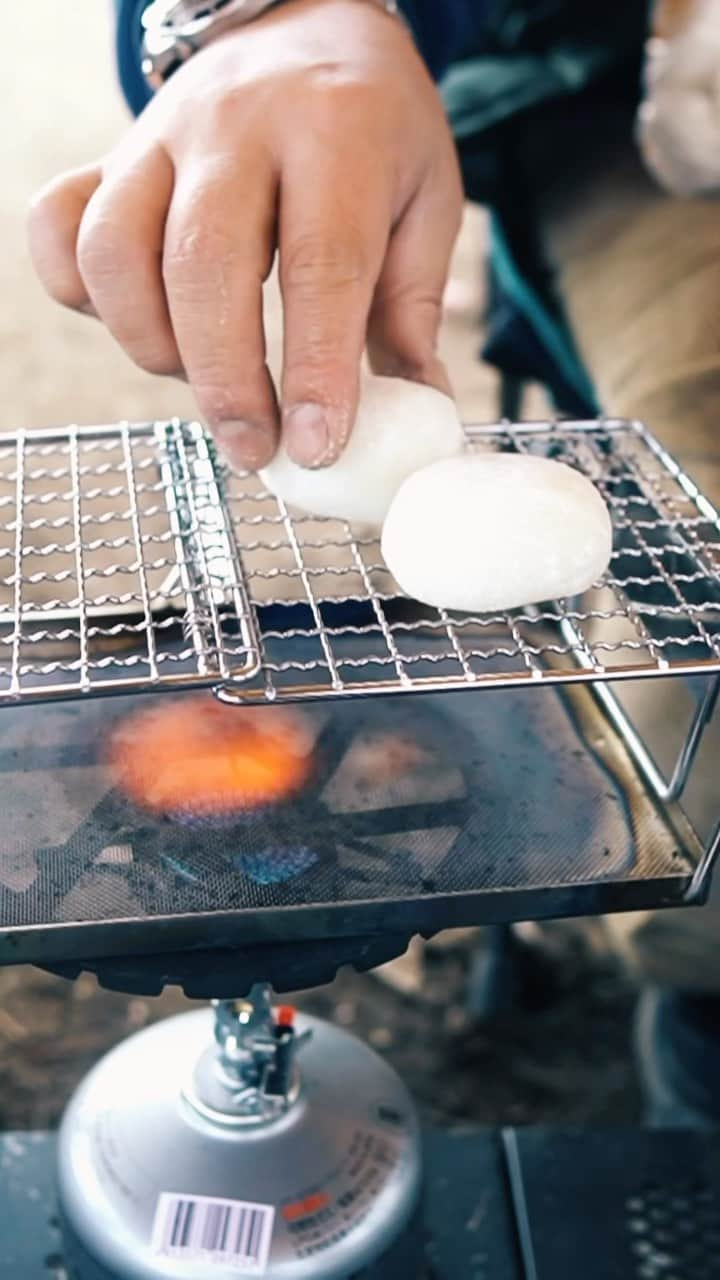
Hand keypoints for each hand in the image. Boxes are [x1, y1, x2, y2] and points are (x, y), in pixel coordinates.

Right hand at [28, 0, 462, 469]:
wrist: (306, 25)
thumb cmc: (374, 129)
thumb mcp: (425, 201)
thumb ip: (412, 307)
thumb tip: (414, 408)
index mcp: (336, 134)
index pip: (320, 264)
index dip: (314, 368)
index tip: (317, 445)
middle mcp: (237, 128)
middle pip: (204, 264)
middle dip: (225, 381)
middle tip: (254, 449)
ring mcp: (159, 138)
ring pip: (115, 251)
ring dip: (152, 345)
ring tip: (203, 380)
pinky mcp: (111, 157)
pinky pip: (60, 228)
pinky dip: (82, 293)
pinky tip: (141, 323)